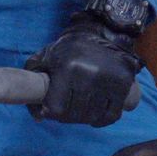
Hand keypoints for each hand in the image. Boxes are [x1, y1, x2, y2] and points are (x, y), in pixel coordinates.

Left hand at [25, 15, 143, 127]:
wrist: (102, 34)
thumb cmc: (69, 49)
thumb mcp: (45, 57)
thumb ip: (33, 83)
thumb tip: (39, 117)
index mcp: (67, 67)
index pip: (56, 109)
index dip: (51, 112)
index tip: (52, 107)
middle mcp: (89, 74)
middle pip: (74, 115)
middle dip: (67, 116)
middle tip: (67, 108)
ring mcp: (109, 80)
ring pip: (92, 117)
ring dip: (84, 119)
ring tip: (80, 109)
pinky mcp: (124, 84)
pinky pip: (111, 116)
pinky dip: (101, 120)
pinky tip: (95, 115)